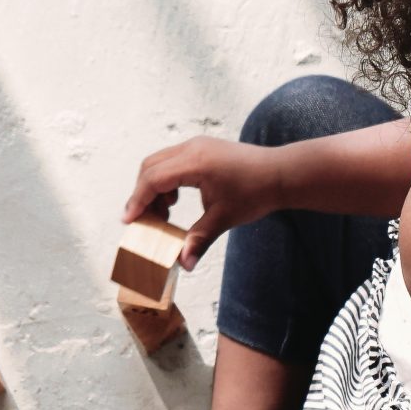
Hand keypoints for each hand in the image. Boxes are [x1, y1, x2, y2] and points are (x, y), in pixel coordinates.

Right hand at [121, 136, 284, 271]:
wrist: (281, 173)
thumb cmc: (256, 192)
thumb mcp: (224, 218)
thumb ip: (198, 239)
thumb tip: (184, 264)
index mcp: (195, 163)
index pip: (153, 179)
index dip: (138, 200)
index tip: (129, 221)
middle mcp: (192, 149)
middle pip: (150, 168)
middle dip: (142, 195)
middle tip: (144, 221)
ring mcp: (197, 145)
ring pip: (159, 163)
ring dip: (154, 188)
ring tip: (164, 213)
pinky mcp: (202, 148)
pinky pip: (172, 161)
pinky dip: (166, 181)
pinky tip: (175, 200)